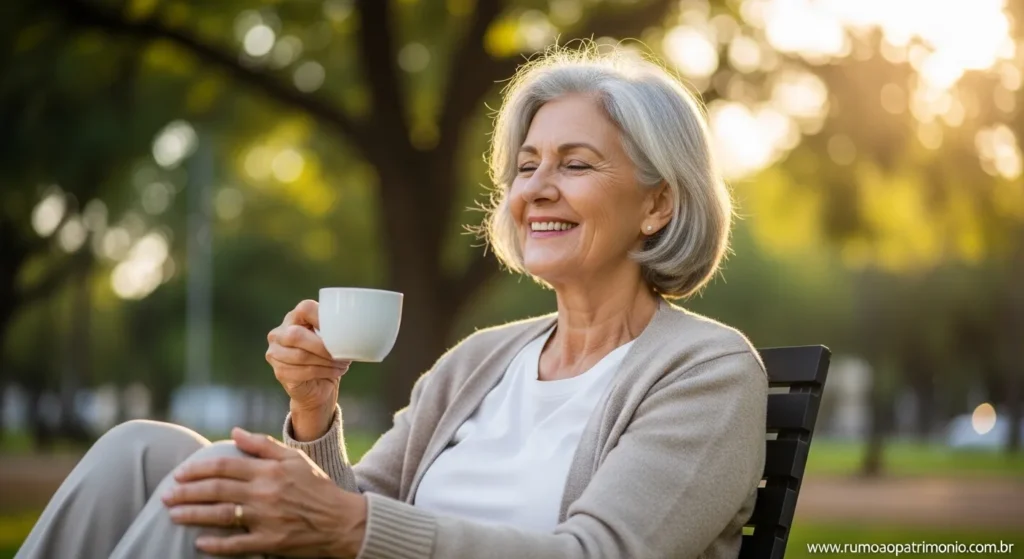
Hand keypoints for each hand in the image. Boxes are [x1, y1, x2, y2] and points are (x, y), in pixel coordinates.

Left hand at [163, 428, 366, 557]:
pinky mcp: (270, 542)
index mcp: (269, 470)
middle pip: (216, 489)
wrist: (342, 521)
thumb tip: (234, 432)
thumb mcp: (295, 458)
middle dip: (186, 492)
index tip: (179, 474)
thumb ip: (263, 445)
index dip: (198, 469)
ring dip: (193, 515)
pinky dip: (216, 545)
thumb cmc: (317, 487)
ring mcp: (266, 518)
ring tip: (173, 515)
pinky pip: (237, 545)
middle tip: (166, 495)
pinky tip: (199, 543)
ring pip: (220, 515)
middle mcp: (264, 492)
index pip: (224, 466)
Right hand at [267, 300, 350, 438]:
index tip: (341, 329)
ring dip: (326, 362)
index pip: (305, 308)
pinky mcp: (279, 372)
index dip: (323, 317)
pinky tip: (334, 372)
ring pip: (301, 356)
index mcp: (294, 318)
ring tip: (341, 364)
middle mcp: (279, 333)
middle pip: (296, 335)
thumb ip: (339, 329)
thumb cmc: (327, 357)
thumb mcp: (333, 339)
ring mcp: (276, 353)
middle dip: (323, 347)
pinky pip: (302, 372)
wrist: (317, 386)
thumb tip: (361, 327)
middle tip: (341, 355)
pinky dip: (323, 372)